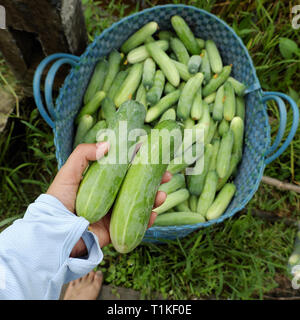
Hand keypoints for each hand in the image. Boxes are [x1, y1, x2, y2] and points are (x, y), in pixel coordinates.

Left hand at [46, 143, 171, 254]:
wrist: (56, 233)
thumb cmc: (60, 200)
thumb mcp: (69, 172)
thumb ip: (84, 153)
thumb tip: (109, 144)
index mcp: (103, 180)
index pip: (125, 168)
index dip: (140, 161)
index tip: (151, 154)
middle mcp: (111, 195)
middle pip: (137, 184)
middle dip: (154, 179)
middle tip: (166, 175)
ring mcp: (115, 211)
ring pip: (141, 202)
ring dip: (155, 198)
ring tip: (162, 195)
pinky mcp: (117, 228)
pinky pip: (137, 224)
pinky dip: (148, 219)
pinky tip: (155, 214)